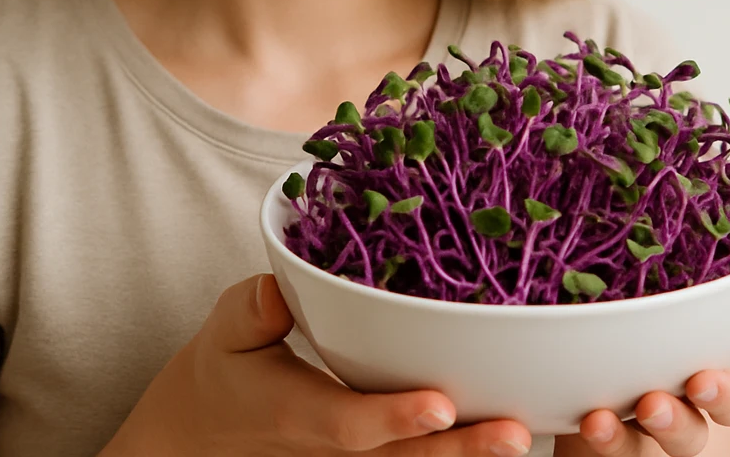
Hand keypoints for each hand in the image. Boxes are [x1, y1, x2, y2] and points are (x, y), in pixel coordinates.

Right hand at [99, 273, 534, 456]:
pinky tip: (518, 430)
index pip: (348, 424)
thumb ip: (249, 314)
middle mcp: (334, 448)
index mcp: (297, 414)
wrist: (204, 436)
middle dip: (460, 448)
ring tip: (525, 434)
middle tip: (515, 432)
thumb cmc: (225, 373)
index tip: (441, 405)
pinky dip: (463, 450)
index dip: (394, 418)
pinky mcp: (375, 455)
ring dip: (472, 453)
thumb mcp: (224, 335)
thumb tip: (275, 290)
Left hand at [555, 259, 729, 455]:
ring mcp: (630, 449)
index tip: (706, 379)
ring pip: (630, 456)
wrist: (612, 420)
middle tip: (651, 403)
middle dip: (674, 424)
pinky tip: (520, 429)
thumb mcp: (697, 322)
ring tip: (594, 420)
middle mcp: (673, 424)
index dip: (721, 393)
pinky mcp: (586, 455)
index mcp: (704, 388)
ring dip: (614, 443)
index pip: (728, 395)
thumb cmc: (659, 360)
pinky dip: (550, 446)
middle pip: (688, 438)